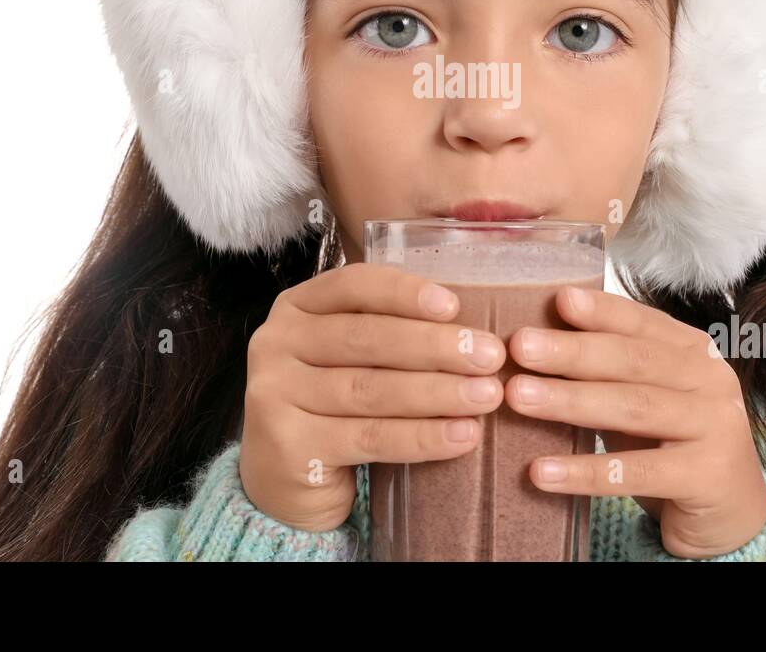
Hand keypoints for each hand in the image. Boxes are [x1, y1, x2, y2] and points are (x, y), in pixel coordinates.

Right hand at [240, 262, 505, 531]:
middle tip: (490, 356)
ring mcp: (275, 396)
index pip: (353, 286)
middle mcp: (275, 344)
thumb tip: (471, 325)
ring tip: (487, 397)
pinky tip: (462, 436)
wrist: (283, 480)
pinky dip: (422, 437)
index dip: (404, 292)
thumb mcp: (349, 357)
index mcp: (296, 307)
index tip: (453, 306)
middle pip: (366, 339)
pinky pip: (370, 438)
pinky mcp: (290, 447)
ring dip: (438, 392)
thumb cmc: (332, 404)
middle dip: (436, 347)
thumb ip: (390, 330)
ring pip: (371, 390)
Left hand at [503, 284, 765, 558]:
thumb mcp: (643, 398)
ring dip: (570, 401)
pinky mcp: (707, 477)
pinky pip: (637, 472)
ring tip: (517, 397)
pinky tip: (540, 472)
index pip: (642, 323)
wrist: (731, 511)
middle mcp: (710, 380)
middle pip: (633, 360)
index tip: (558, 300)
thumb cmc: (672, 445)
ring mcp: (716, 427)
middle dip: (571, 352)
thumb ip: (604, 371)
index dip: (601, 310)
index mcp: (693, 351)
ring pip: (634, 408)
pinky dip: (585, 472)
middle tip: (519, 347)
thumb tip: (532, 344)